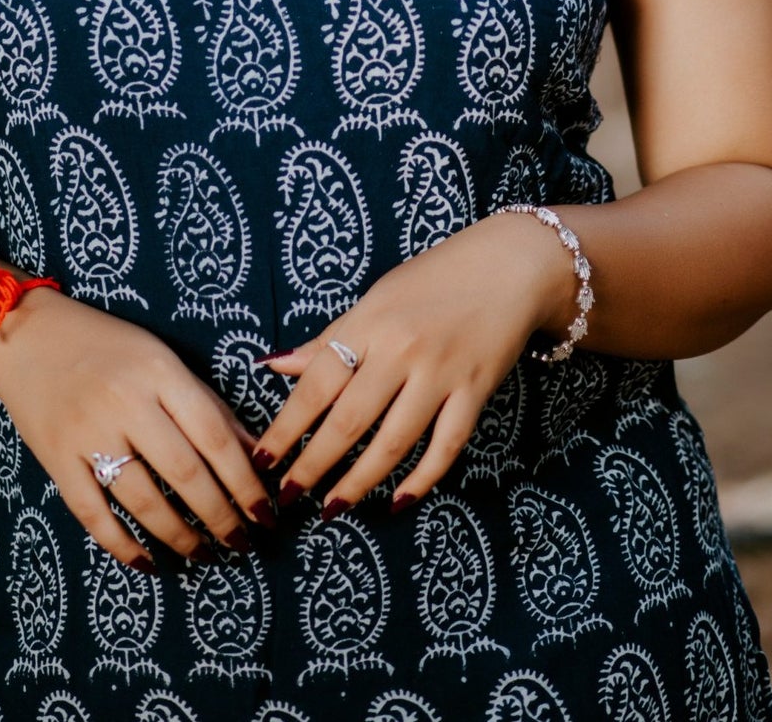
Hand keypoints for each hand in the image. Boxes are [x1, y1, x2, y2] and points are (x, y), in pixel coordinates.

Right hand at [0, 287, 275, 570]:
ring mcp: (87, 434)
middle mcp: (125, 403)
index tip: (264, 512)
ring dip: (180, 536)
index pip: (214, 434)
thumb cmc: (108, 346)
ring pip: (143, 500)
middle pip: (183, 473)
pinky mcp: (56, 460)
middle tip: (241, 544)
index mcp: (159, 371)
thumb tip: (257, 455)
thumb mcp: (163, 359)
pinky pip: (93, 514)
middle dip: (220, 516)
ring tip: (205, 555)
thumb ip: (208, 405)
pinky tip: (150, 562)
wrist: (28, 335)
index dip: (244, 480)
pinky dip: (123, 545)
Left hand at [248, 213, 577, 512]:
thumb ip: (331, 338)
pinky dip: (423, 478)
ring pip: (394, 441)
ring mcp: (441, 373)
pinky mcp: (475, 391)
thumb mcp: (376, 298)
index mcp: (370, 323)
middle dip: (313, 464)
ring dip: (359, 481)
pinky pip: (446, 445)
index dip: (286, 427)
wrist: (509, 265)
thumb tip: (275, 365)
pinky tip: (399, 501)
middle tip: (287, 497)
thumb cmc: (434, 279)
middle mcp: (402, 349)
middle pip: (350, 419)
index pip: (316, 383)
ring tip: (333, 507)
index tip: (261, 461)